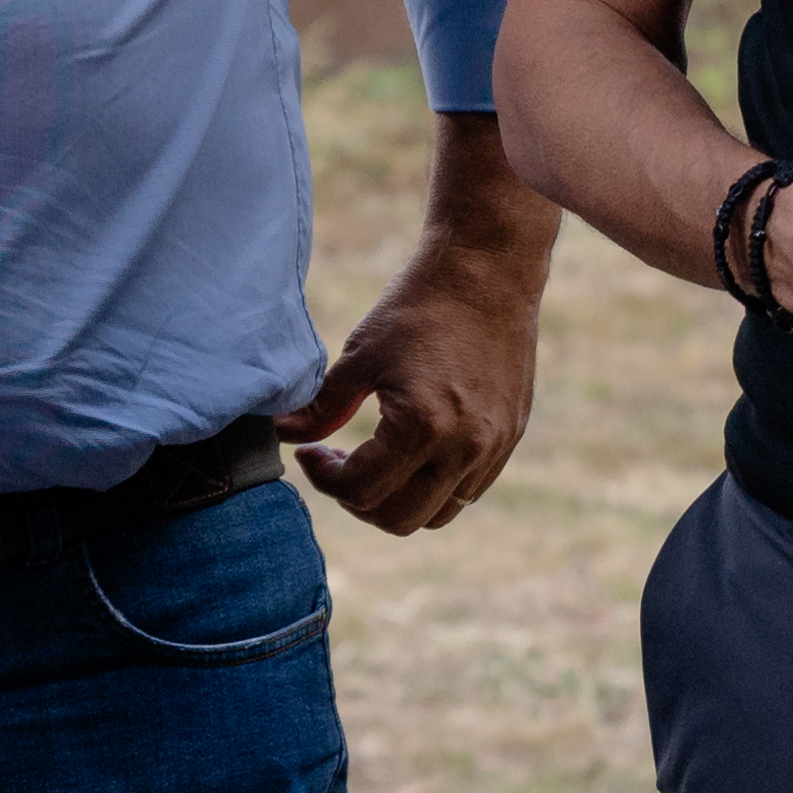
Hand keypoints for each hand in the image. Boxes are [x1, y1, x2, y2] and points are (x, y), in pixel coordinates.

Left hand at [285, 235, 544, 537]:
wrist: (489, 273)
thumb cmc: (420, 306)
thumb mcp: (361, 354)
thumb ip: (321, 407)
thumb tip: (283, 436)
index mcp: (423, 426)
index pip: (361, 490)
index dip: (324, 479)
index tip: (310, 453)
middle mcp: (464, 448)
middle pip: (398, 519)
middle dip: (356, 501)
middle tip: (338, 466)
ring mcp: (493, 448)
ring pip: (436, 515)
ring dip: (397, 502)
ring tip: (374, 463)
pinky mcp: (509, 439)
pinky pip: (466, 492)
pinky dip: (433, 489)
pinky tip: (412, 451)